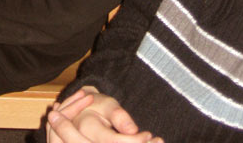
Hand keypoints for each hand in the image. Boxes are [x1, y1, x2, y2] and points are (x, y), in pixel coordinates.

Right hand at [47, 89, 162, 141]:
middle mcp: (87, 141)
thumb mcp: (106, 103)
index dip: (134, 140)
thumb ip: (117, 115)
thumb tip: (132, 130)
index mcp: (87, 128)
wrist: (84, 113)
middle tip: (158, 141)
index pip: (113, 141)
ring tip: (156, 142)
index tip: (148, 134)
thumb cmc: (96, 106)